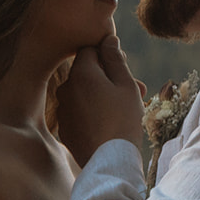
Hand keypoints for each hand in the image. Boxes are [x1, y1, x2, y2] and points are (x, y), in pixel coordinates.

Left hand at [55, 33, 144, 167]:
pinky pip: (79, 112)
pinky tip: (110, 124)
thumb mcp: (125, 84)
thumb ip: (115, 58)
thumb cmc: (123, 118)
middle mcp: (65, 88)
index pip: (90, 50)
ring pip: (83, 94)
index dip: (109, 57)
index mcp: (80, 73)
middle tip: (136, 92)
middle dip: (108, 78)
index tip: (125, 70)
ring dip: (102, 96)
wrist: (110, 160)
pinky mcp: (64, 129)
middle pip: (87, 73)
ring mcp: (63, 110)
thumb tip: (108, 39)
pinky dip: (92, 113)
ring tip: (126, 110)